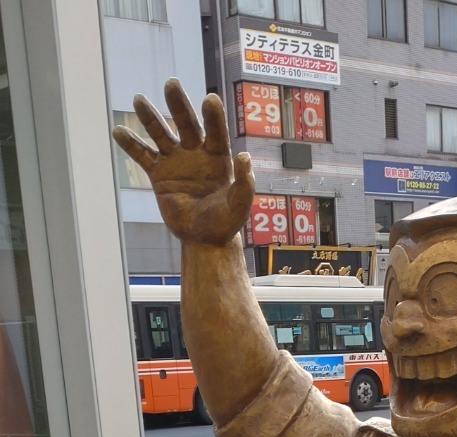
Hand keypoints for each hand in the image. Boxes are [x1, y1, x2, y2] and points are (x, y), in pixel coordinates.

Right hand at [113, 79, 253, 245]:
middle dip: (179, 105)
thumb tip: (245, 157)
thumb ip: (244, 185)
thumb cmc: (224, 222)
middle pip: (186, 124)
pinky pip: (143, 155)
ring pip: (161, 134)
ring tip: (138, 99)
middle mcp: (196, 153)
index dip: (213, 117)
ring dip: (150, 117)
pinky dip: (131, 144)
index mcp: (218, 157)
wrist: (204, 238)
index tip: (210, 99)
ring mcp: (176, 161)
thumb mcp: (238, 207)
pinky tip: (118, 130)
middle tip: (171, 84)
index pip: (216, 132)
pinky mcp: (159, 174)